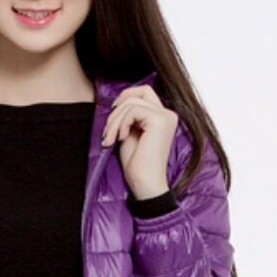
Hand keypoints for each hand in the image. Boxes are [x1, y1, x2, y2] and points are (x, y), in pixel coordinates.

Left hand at [101, 82, 178, 201]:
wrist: (144, 184)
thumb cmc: (137, 165)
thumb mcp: (129, 133)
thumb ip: (128, 116)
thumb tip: (117, 101)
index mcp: (162, 117)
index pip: (143, 92)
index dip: (125, 98)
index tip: (112, 120)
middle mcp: (168, 114)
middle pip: (139, 92)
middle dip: (118, 109)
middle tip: (108, 132)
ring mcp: (166, 116)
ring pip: (132, 102)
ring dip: (115, 120)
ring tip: (110, 139)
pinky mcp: (160, 121)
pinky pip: (133, 110)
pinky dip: (121, 123)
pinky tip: (120, 139)